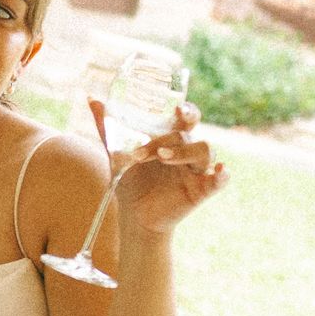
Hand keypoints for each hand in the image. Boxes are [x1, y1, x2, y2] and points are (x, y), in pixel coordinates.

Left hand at [93, 100, 225, 235]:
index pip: (187, 117)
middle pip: (190, 133)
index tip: (177, 109)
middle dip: (176, 133)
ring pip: (204, 150)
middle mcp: (186, 150)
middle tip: (164, 137)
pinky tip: (220, 171)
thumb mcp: (116, 154)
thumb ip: (107, 128)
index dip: (187, 110)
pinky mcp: (201, 189)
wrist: (133, 216)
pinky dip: (222, 174)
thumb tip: (92, 100)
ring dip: (184, 152)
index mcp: (171, 138)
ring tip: (161, 158)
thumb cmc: (130, 181)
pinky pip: (219, 180)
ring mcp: (195, 169)